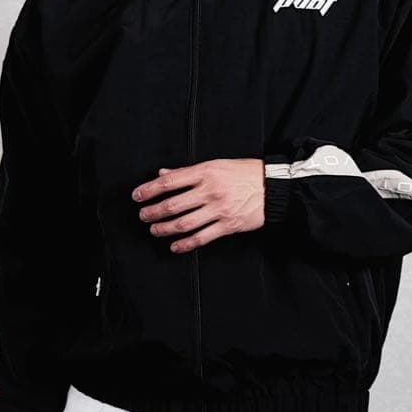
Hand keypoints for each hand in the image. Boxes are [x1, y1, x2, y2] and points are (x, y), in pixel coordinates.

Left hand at [131, 158, 265, 252]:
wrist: (273, 187)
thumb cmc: (245, 173)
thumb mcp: (216, 165)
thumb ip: (187, 172)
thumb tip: (163, 174)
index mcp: (206, 171)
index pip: (170, 181)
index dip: (149, 189)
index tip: (137, 196)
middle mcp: (210, 190)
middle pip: (173, 205)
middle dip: (153, 212)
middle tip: (143, 216)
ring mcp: (219, 209)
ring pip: (184, 223)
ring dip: (165, 229)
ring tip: (154, 230)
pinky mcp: (228, 225)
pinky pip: (202, 237)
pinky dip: (186, 244)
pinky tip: (175, 246)